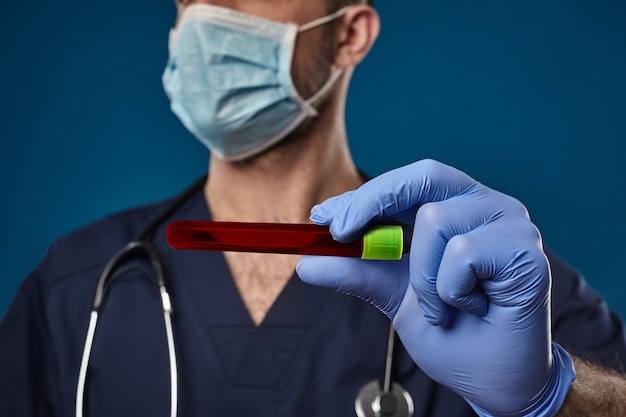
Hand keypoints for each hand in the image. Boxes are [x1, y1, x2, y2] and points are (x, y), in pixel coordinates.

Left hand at [297, 159, 574, 415]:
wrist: (491, 380)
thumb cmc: (450, 333)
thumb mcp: (392, 296)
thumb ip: (356, 272)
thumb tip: (307, 263)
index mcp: (458, 207)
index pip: (408, 182)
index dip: (364, 195)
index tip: (321, 219)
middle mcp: (486, 206)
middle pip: (424, 175)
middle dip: (374, 201)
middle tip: (340, 233)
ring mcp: (510, 224)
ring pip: (435, 221)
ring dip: (422, 278)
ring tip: (441, 307)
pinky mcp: (526, 250)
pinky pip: (461, 254)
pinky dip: (449, 290)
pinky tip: (472, 308)